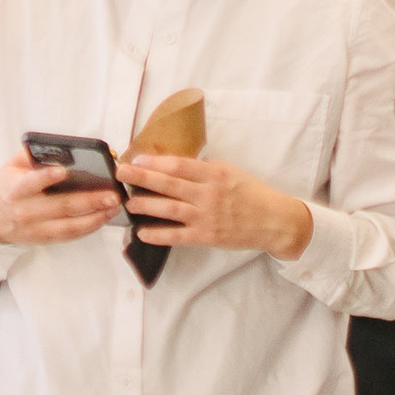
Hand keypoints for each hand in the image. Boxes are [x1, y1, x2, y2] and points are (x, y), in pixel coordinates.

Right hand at [0, 149, 123, 246]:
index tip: (63, 171)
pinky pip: (70, 235)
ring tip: (113, 207)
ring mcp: (35, 227)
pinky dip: (88, 227)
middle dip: (89, 200)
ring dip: (95, 217)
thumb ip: (32, 154)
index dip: (46, 177)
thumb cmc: (6, 187)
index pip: (30, 183)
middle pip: (61, 206)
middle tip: (111, 195)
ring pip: (70, 225)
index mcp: (15, 189)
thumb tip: (60, 147)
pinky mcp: (43, 238)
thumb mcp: (12, 166)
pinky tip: (103, 218)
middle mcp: (25, 211)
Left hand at [120, 153, 314, 260]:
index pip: (179, 165)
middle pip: (168, 184)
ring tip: (128, 203)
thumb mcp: (229, 172)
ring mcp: (207, 216)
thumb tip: (171, 164)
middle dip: (141, 177)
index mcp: (214, 174)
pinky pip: (177, 236)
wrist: (275, 221)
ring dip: (145, 205)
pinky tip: (142, 232)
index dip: (155, 161)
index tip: (135, 158)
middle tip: (120, 173)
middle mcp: (209, 194)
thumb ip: (203, 169)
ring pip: (169, 209)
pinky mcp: (207, 236)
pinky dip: (158, 235)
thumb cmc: (250, 193)